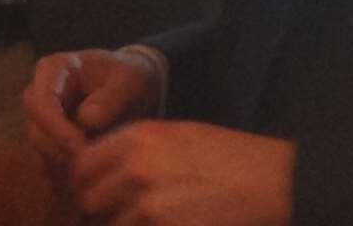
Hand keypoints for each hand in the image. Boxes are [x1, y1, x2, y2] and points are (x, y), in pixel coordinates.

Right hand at [25, 48, 163, 171]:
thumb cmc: (131, 78)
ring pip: (41, 152)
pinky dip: (67, 176)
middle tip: (90, 165)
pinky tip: (91, 178)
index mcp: (53, 70)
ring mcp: (43, 121)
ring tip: (96, 170)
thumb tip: (86, 119)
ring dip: (65, 166)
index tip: (78, 146)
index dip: (55, 127)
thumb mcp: (131, 80)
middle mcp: (40, 94)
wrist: (132, 89)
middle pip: (35, 130)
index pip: (40, 101)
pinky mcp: (50, 142)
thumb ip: (112, 96)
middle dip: (59, 151)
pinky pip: (50, 166)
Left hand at [74, 120, 295, 225]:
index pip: (81, 167)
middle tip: (129, 214)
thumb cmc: (228, 158)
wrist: (271, 181)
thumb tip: (100, 171)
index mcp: (136, 138)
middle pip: (89, 201)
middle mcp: (134, 168)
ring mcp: (148, 205)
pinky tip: (175, 223)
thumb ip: (133, 149)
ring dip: (127, 225)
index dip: (87, 184)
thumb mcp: (177, 135)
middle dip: (101, 212)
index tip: (100, 195)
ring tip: (160, 217)